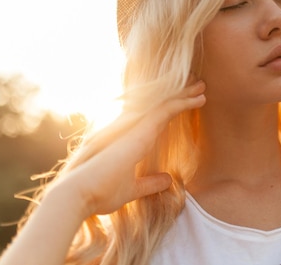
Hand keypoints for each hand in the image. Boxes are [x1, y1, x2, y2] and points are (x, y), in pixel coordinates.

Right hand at [51, 79, 205, 218]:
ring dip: (184, 94)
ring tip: (202, 86)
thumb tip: (167, 180)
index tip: (186, 102)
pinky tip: (198, 99)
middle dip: (178, 95)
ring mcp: (132, 126)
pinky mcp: (138, 130)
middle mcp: (128, 127)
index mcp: (126, 139)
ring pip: (163, 103)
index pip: (151, 118)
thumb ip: (149, 183)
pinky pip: (165, 109)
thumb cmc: (99, 193)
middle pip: (158, 105)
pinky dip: (183, 102)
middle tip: (197, 86)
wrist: (78, 194)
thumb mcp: (131, 189)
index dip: (169, 108)